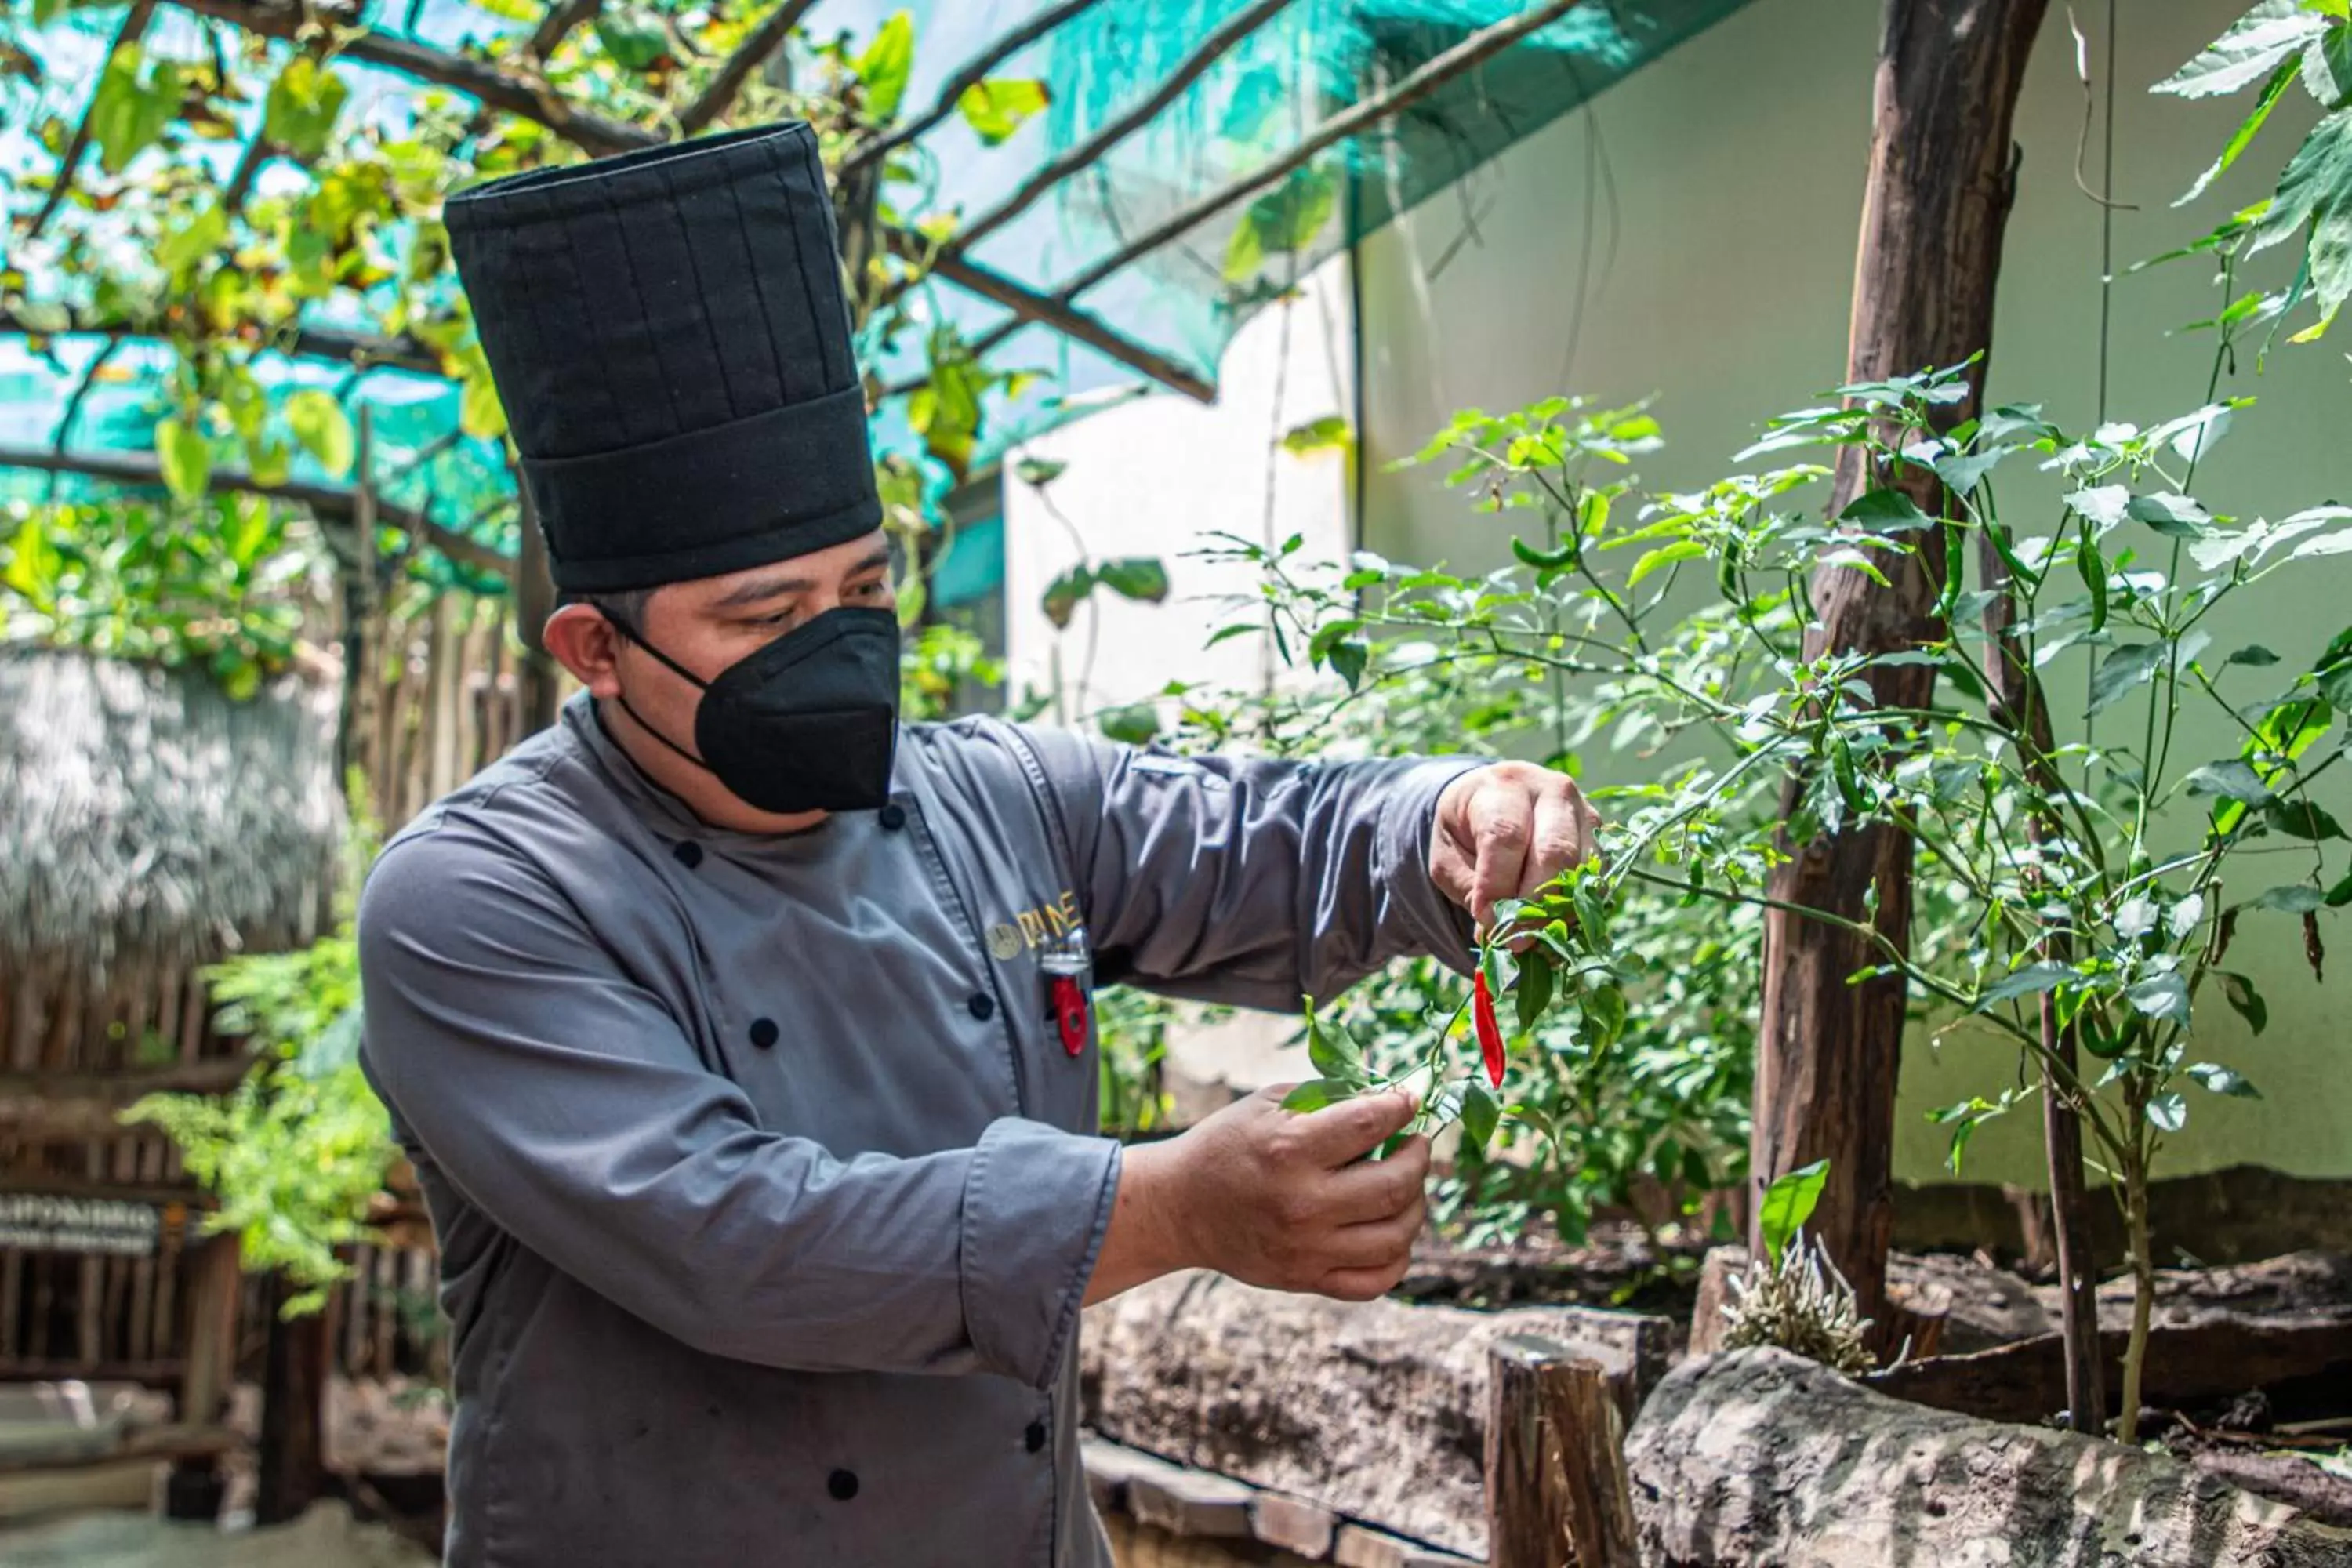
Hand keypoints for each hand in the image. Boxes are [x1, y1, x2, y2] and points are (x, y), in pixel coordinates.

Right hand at [1088, 1087, 1428, 1304]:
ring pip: (1396, 1235)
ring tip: (1405, 1186)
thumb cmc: (1228, 1146)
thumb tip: (1390, 1099)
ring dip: (1415, 1204)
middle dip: (1418, 1157)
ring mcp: (1307, 1249)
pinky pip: (1377, 1280)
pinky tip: (1389, 1229)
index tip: (1408, 1101)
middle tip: (1414, 1145)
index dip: (1401, 1107)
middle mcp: (1302, 1203)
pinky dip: (1398, 1256)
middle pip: (1396, 1185)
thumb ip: (1328, 1097)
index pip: (1370, 1124)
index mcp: (1289, 1150)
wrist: (1180, 1207)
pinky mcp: (1307, 1279)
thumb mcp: (1268, 1104)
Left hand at [1430, 761, 1601, 932]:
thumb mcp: (1448, 857)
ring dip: (1557, 911)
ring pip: (1582, 869)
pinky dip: (1575, 908)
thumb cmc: (1465, 830)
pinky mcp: (1601, 837)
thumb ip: (1469, 890)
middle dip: (1534, 904)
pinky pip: (1596, 879)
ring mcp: (1584, 812)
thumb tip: (1496, 931)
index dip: (1498, 884)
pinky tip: (1551, 923)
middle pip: (1554, 852)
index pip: (1506, 836)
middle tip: (1515, 940)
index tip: (1486, 920)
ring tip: (1531, 936)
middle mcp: (1552, 791)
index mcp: (1504, 785)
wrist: (1494, 802)